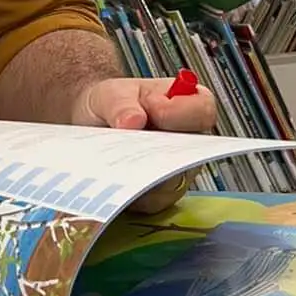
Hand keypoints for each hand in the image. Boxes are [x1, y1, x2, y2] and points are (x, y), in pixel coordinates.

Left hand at [72, 75, 217, 212]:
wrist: (92, 123)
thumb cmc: (111, 103)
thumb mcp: (110, 94)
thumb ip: (121, 104)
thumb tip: (133, 121)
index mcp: (188, 104)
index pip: (203, 111)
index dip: (179, 115)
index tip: (150, 115)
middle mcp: (190, 140)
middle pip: (193, 155)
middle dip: (157, 154)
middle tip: (126, 148)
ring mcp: (178, 170)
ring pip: (173, 184)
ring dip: (142, 176)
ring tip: (116, 163)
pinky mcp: (160, 194)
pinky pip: (153, 202)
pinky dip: (132, 193)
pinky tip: (114, 180)